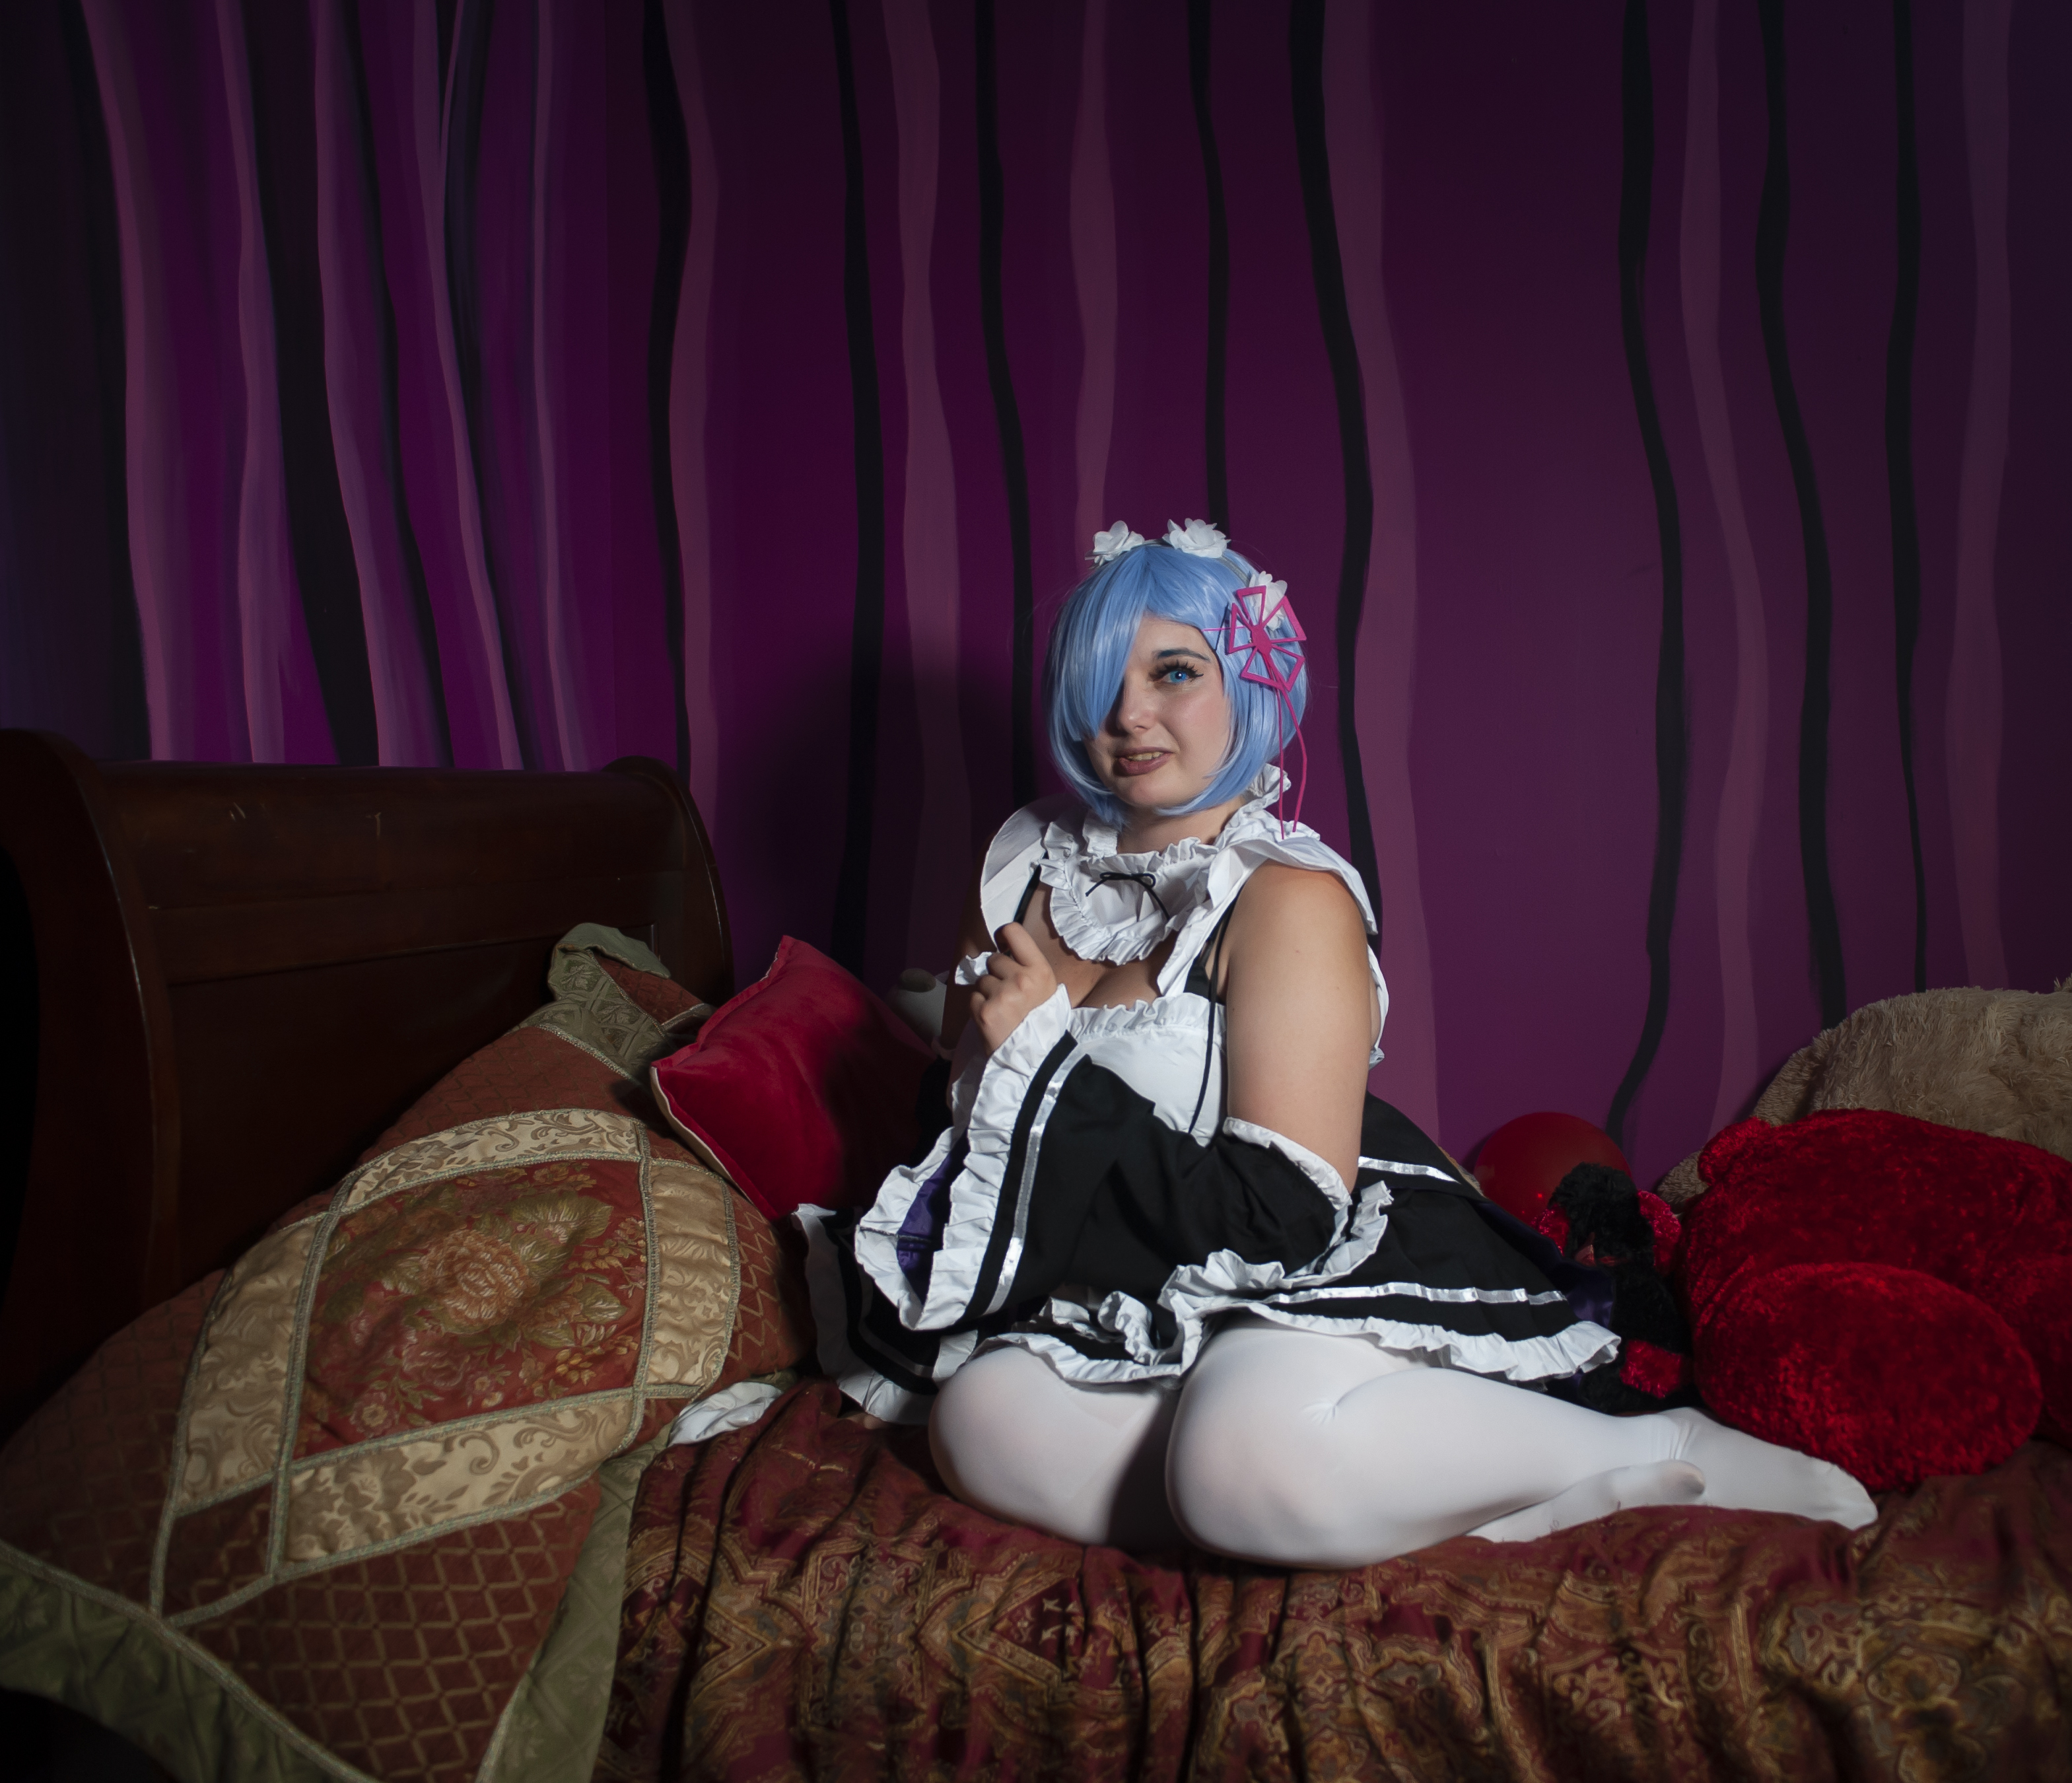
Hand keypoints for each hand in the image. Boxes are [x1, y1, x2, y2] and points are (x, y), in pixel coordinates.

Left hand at [968, 923, 1059, 1054]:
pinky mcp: (984, 1011)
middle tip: (1008, 993)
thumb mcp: (1047, 989)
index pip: (1014, 932)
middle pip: (994, 959)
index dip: (1004, 935)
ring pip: (982, 980)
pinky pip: (973, 997)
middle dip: (997, 973)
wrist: (1036, 1058)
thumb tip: (1003, 948)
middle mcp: (1021, 979)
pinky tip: (993, 1018)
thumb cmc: (1041, 1021)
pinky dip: (979, 1007)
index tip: (1002, 943)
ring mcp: (1001, 995)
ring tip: (1003, 1009)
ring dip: (988, 992)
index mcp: (1040, 971)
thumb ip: (1028, 967)